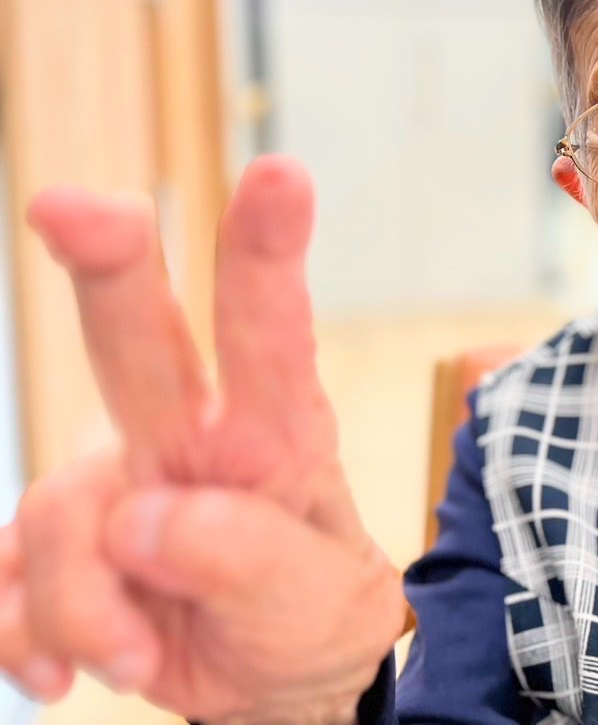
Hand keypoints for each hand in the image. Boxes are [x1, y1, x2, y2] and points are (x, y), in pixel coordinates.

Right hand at [0, 157, 405, 721]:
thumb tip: (144, 521)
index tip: (281, 173)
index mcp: (273, 431)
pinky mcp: (57, 540)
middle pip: (139, 335)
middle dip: (108, 262)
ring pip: (58, 510)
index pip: (271, 331)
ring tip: (142, 657)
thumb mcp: (316, 604)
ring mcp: (114, 481)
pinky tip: (63, 672)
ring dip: (85, 605)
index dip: (267, 250)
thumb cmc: (312, 615)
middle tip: (73, 207)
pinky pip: (3, 576)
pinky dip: (27, 634)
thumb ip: (246, 559)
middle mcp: (187, 434)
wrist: (272, 681)